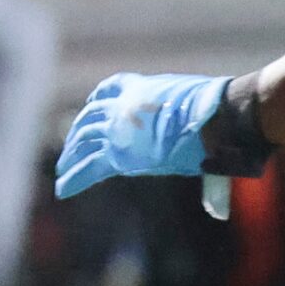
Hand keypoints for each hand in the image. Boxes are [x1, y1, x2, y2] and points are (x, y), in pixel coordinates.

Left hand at [53, 73, 229, 196]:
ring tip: (63, 169)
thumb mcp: (199, 112)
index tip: (91, 105)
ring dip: (71, 155)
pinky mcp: (120, 152)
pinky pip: (90, 166)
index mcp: (141, 92)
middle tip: (70, 149)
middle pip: (90, 118)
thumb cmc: (216, 113)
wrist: (214, 118)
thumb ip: (200, 134)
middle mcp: (124, 109)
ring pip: (83, 140)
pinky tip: (63, 189)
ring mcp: (118, 128)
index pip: (110, 90)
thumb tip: (221, 195)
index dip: (98, 100)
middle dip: (78, 133)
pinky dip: (75, 178)